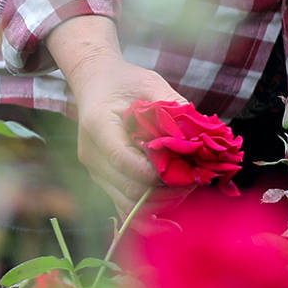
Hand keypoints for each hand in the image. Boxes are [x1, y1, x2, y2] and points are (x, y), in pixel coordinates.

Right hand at [47, 16, 182, 216]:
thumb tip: (197, 134)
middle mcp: (91, 152)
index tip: (185, 169)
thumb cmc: (124, 81)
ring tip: (186, 187)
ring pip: (127, 202)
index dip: (155, 171)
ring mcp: (94, 169)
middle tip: (194, 180)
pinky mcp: (101, 178)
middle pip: (127, 188)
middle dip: (164, 190)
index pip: (123, 159)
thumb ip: (172, 106)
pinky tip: (171, 197)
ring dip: (159, 201)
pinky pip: (123, 203)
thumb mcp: (150, 83)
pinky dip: (148, 206)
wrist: (95, 83)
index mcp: (98, 124)